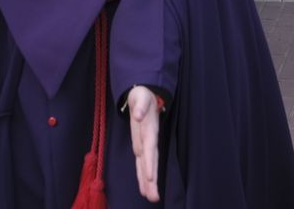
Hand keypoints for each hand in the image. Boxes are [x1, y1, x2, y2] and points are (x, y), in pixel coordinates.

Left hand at [127, 86, 160, 201]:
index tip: (152, 178)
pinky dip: (142, 174)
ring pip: (147, 166)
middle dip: (151, 180)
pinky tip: (144, 186)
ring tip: (151, 197)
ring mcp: (145, 143)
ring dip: (148, 182)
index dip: (150, 164)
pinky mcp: (141, 145)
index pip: (149, 150)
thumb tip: (139, 115)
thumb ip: (141, 106)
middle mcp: (148, 140)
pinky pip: (141, 162)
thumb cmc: (143, 97)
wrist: (145, 94)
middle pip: (150, 163)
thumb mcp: (142, 98)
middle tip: (154, 197)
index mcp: (149, 131)